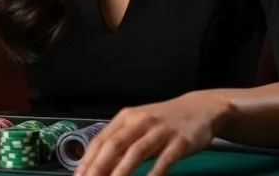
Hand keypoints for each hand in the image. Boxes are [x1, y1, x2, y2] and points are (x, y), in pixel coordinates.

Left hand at [75, 91, 231, 175]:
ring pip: (136, 152)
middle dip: (100, 166)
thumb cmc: (164, 120)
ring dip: (122, 172)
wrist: (199, 108)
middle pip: (115, 144)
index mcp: (127, 116)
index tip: (79, 175)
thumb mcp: (139, 123)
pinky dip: (153, 173)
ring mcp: (160, 131)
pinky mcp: (179, 141)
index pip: (102, 138)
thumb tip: (98, 162)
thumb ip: (120, 139)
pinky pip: (164, 160)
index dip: (89, 158)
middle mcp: (141, 121)